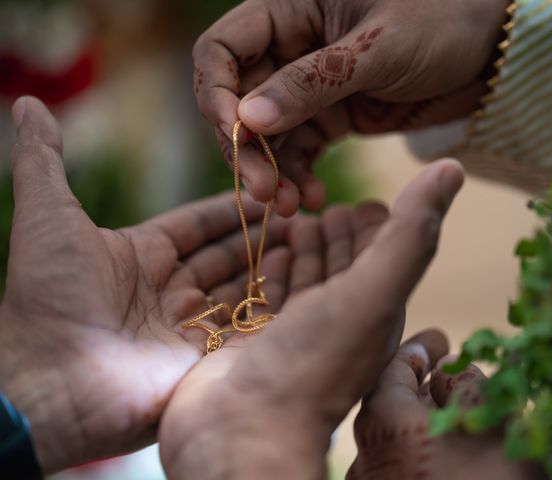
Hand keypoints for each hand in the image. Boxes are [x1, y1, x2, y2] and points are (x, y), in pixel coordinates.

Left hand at [0, 97, 289, 472]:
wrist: (49, 385)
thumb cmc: (49, 298)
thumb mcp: (47, 217)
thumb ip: (43, 160)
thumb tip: (29, 103)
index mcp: (138, 256)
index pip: (195, 225)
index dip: (229, 208)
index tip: (264, 190)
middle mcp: (167, 291)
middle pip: (225, 257)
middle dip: (260, 236)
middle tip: (300, 214)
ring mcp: (189, 328)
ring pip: (242, 289)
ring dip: (273, 267)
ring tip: (310, 241)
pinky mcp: (206, 361)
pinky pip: (248, 326)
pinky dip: (275, 304)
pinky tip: (302, 279)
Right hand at [159, 159, 463, 479]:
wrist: (242, 430)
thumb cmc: (313, 363)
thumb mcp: (373, 292)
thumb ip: (410, 233)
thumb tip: (452, 167)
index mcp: (373, 311)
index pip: (381, 259)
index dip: (380, 227)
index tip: (370, 200)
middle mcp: (336, 322)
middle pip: (341, 268)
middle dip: (337, 235)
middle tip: (330, 204)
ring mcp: (293, 333)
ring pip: (303, 281)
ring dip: (303, 249)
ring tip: (297, 220)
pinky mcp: (254, 339)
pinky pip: (267, 297)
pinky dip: (269, 271)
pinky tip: (267, 253)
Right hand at [193, 0, 507, 215]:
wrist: (492, 51)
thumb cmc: (444, 20)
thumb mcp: (378, 48)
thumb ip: (312, 82)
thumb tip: (246, 120)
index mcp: (290, 10)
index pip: (222, 50)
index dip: (215, 93)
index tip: (233, 133)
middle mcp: (290, 48)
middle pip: (237, 101)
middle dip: (245, 148)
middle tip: (261, 190)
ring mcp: (309, 87)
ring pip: (266, 135)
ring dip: (270, 172)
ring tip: (286, 205)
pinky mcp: (331, 117)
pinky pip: (299, 151)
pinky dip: (298, 176)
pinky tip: (308, 197)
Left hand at [348, 331, 546, 478]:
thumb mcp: (491, 425)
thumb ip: (466, 385)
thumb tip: (447, 366)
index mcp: (384, 422)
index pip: (394, 369)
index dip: (419, 349)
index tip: (438, 340)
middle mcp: (366, 452)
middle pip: (390, 399)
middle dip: (421, 379)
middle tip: (445, 362)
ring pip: (396, 431)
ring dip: (422, 411)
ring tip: (452, 398)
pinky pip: (400, 458)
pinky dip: (420, 441)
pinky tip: (446, 440)